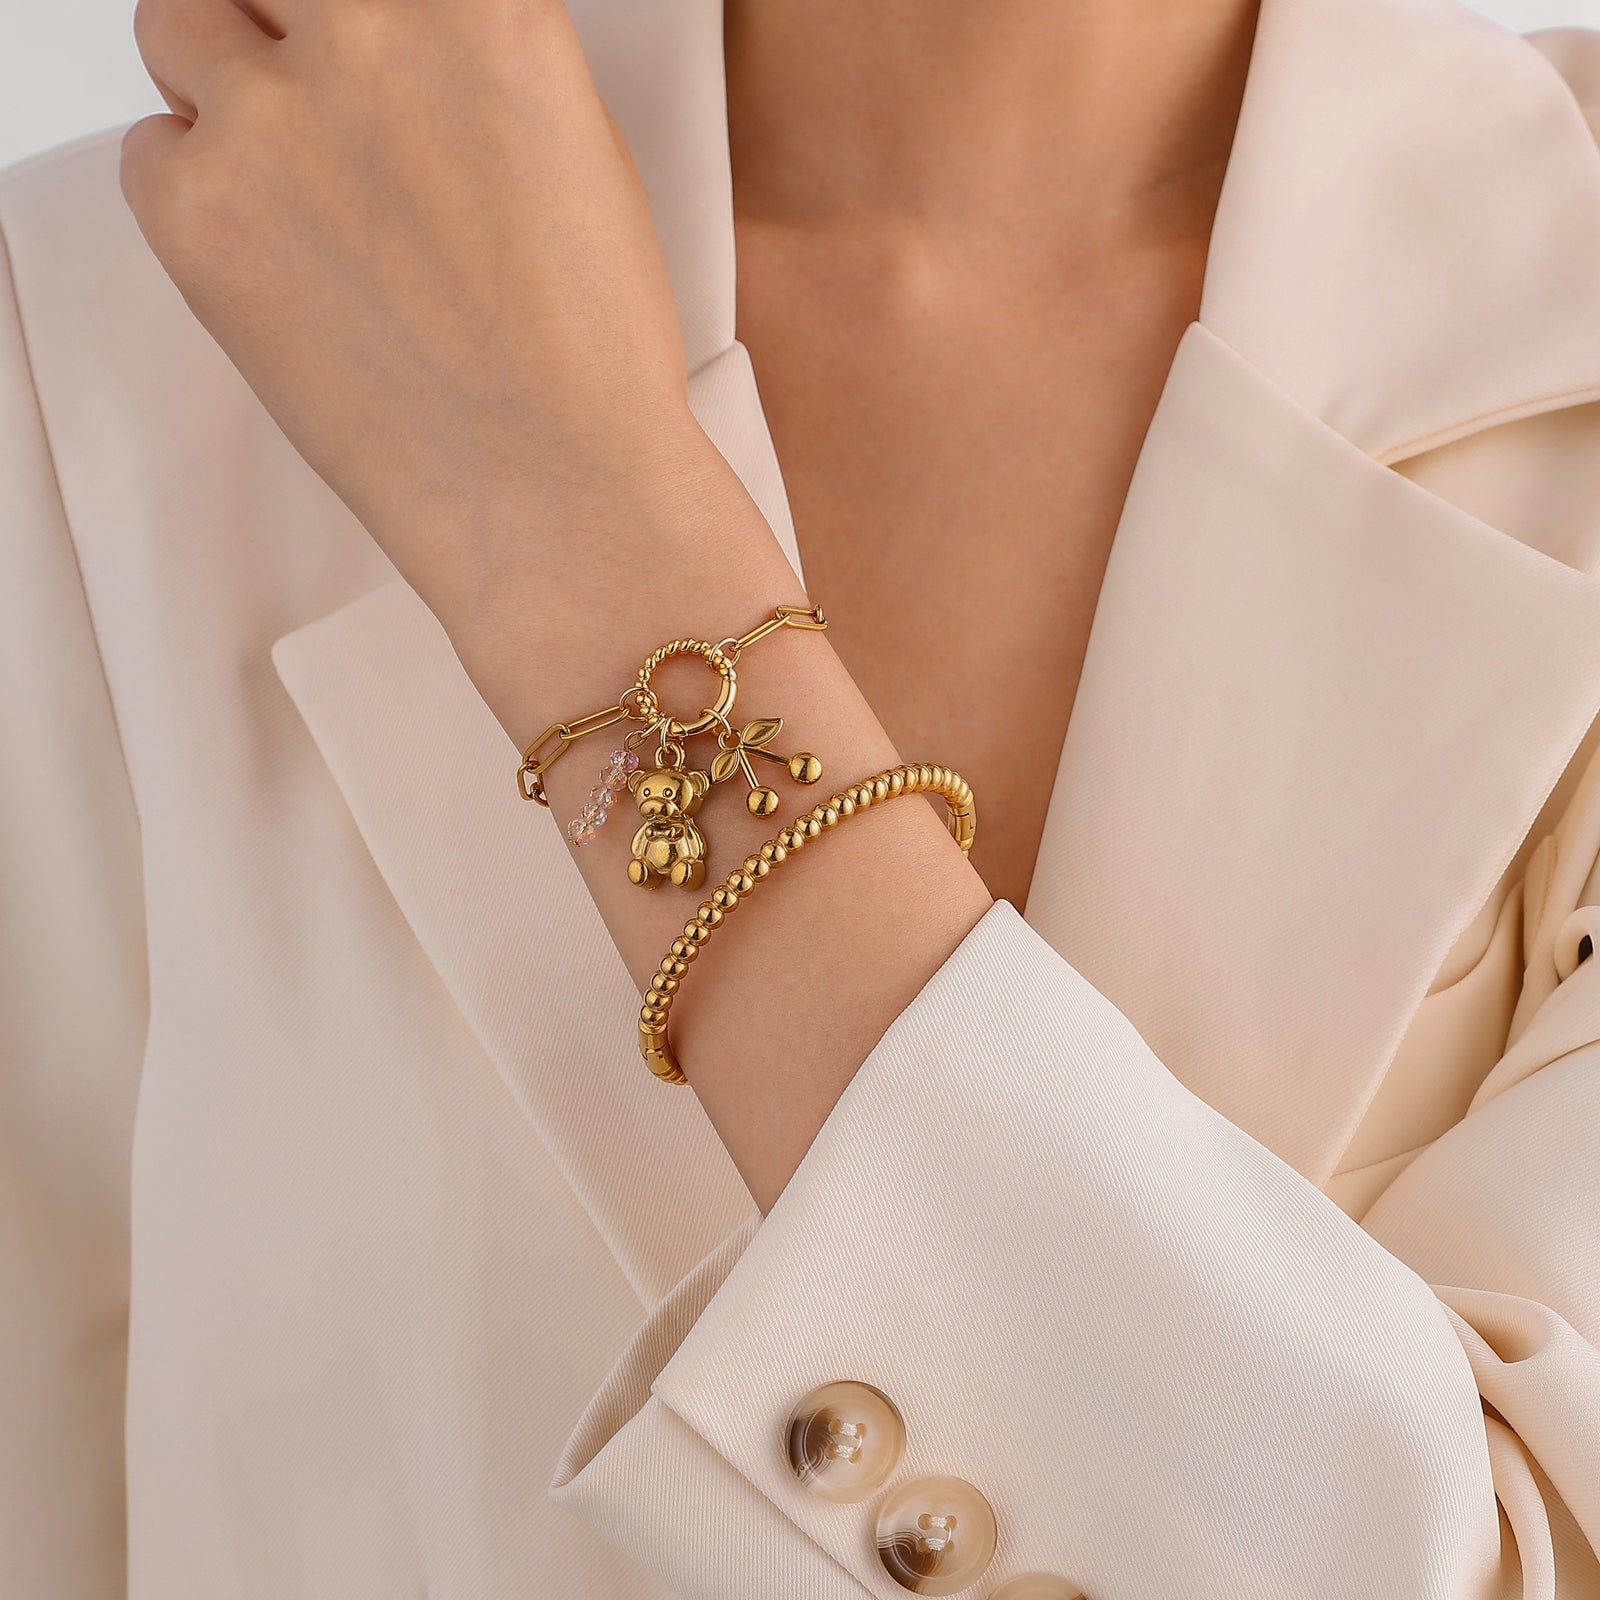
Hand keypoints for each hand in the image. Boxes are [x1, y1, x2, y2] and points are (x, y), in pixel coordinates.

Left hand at [121, 0, 713, 627]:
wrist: (560, 492)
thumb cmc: (589, 360)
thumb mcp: (573, 156)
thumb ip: (466, 72)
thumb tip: (397, 58)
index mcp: (482, 4)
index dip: (349, 17)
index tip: (346, 45)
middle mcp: (370, 32)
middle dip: (280, 28)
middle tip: (313, 108)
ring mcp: (271, 118)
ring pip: (176, 28)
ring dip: (222, 90)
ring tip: (292, 190)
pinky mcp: (199, 212)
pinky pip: (150, 159)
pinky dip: (195, 199)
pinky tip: (280, 270)